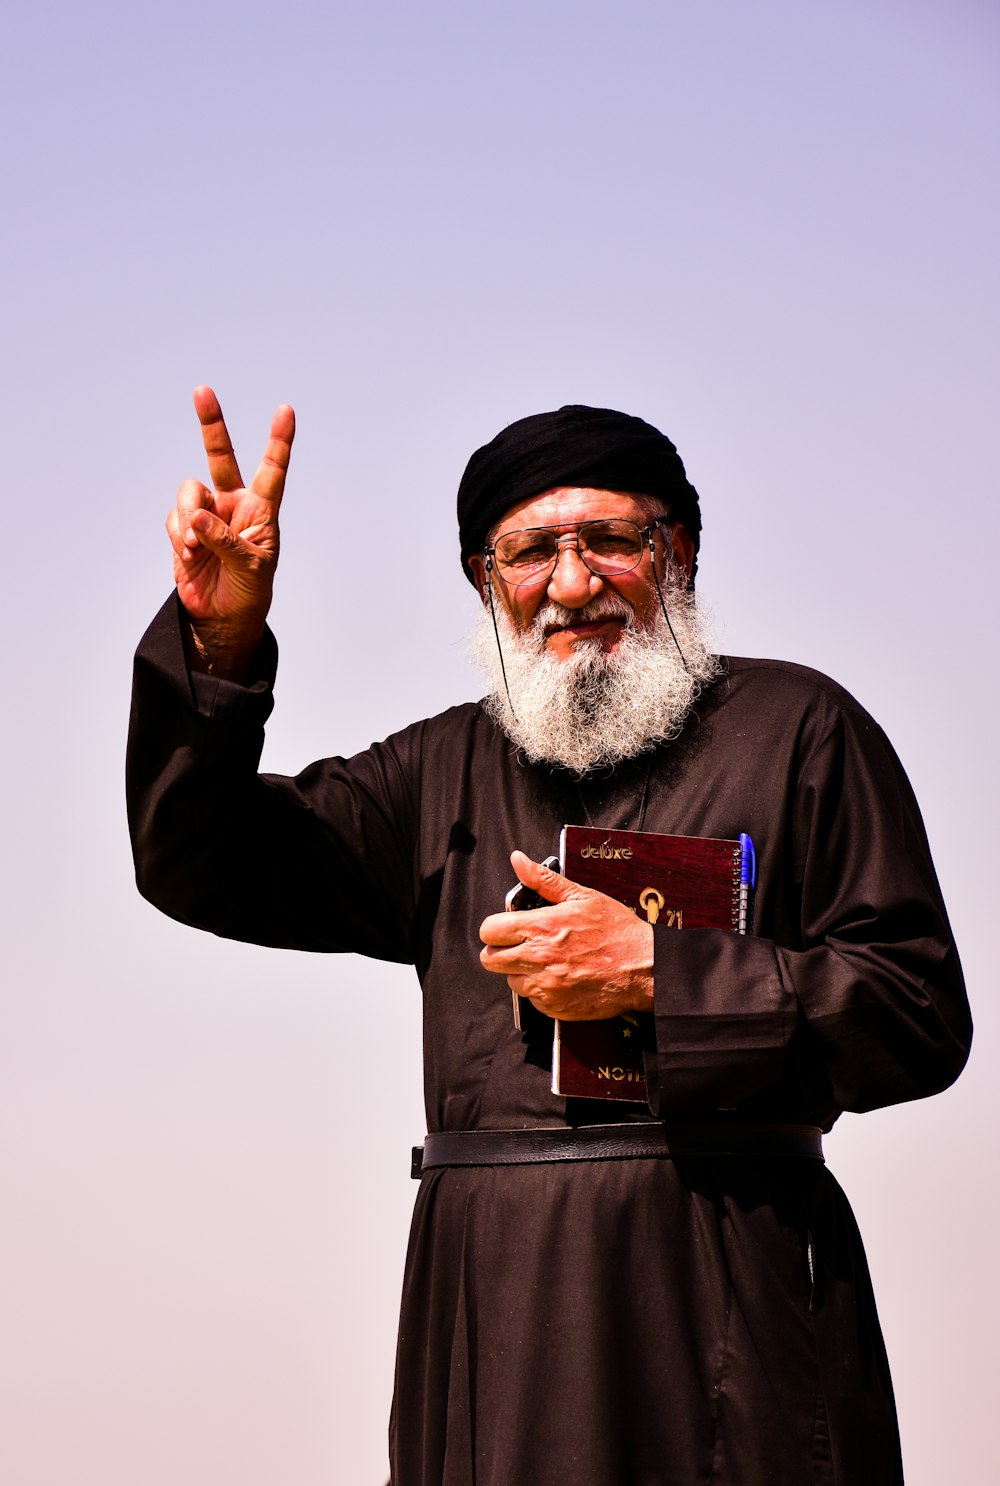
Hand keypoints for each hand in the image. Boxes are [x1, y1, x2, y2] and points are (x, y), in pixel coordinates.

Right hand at [166, 386, 294, 672]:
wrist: (222, 615)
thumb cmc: (250, 590)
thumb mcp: (250, 567)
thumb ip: (225, 540)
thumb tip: (196, 517)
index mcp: (261, 509)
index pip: (272, 469)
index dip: (279, 440)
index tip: (286, 410)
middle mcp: (233, 503)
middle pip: (220, 455)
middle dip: (211, 424)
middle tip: (203, 391)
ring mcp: (206, 513)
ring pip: (188, 493)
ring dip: (188, 520)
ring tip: (196, 550)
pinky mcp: (183, 528)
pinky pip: (174, 519)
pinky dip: (179, 536)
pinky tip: (189, 556)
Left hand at [479, 850, 653, 1018]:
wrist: (644, 967)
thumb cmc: (616, 930)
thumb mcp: (582, 896)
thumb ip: (543, 880)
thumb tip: (519, 861)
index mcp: (540, 927)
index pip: (489, 931)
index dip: (495, 928)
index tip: (506, 928)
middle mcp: (538, 958)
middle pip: (489, 959)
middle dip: (501, 951)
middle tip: (521, 945)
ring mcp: (545, 986)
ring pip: (510, 981)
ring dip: (521, 972)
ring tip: (546, 962)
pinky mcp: (554, 1007)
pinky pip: (532, 1000)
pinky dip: (540, 990)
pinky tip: (560, 977)